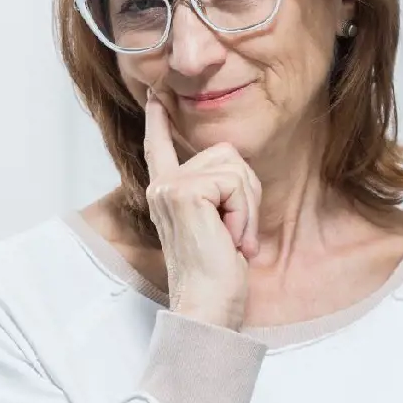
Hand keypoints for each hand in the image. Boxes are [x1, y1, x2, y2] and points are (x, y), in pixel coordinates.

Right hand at [145, 90, 260, 328]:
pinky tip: (230, 239)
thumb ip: (212, 194)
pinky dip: (243, 213)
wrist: (207, 305)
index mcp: (165, 194)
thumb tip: (229, 165)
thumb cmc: (215, 276)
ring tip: (231, 239)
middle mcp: (162, 186)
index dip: (158, 121)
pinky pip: (235, 183)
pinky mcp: (185, 192)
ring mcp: (170, 187)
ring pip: (235, 168)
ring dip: (246, 207)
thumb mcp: (214, 225)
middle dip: (246, 193)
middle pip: (226, 154)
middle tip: (235, 234)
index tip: (155, 97)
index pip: (160, 148)